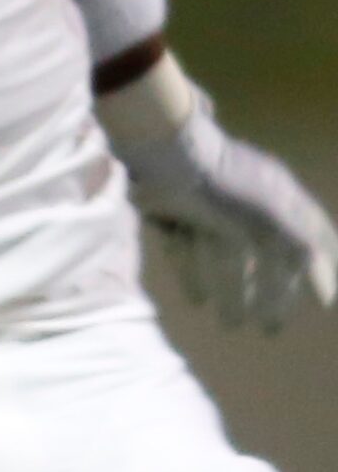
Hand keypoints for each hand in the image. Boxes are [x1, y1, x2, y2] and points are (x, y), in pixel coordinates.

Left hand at [114, 80, 337, 329]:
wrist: (164, 156)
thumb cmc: (226, 186)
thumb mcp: (277, 219)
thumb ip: (305, 249)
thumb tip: (326, 294)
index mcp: (278, 193)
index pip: (312, 233)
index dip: (320, 269)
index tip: (322, 301)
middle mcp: (248, 198)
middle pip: (269, 255)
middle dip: (271, 293)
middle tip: (268, 328)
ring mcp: (210, 204)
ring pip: (228, 257)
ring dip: (231, 292)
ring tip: (229, 322)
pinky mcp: (174, 211)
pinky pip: (187, 249)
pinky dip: (192, 274)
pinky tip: (195, 298)